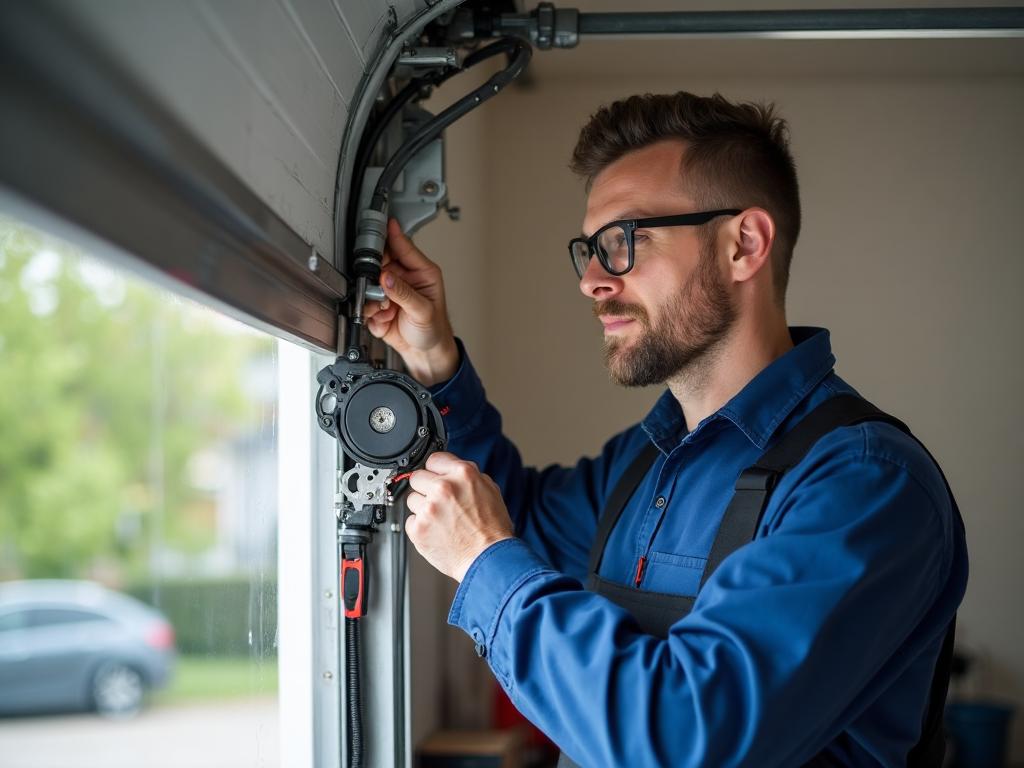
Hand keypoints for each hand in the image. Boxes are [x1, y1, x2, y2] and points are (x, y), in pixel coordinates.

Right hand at [362, 219, 458, 385]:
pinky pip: (366, 305)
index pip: (403, 247)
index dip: (392, 234)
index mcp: (421, 272)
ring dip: (374, 300)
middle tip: (379, 289)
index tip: (383, 222)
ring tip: (386, 311)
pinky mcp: (378, 306)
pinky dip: (372, 314)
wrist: (425, 352)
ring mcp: (389, 291)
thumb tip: (385, 277)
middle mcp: (403, 278)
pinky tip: (384, 320)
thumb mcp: (423, 310)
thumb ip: (404, 293)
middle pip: (379, 263)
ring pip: (369, 285)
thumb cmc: (433, 328)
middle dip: (375, 277)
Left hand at [405, 452, 513, 581]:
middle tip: (439, 502)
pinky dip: (420, 527)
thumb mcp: (490, 491)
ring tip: (441, 520)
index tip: (435, 477)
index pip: (434, 459)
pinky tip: (436, 532)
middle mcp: (443, 488)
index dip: (436, 470)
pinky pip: (410, 521)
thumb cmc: (492, 530)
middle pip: (417, 477)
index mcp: (463, 474)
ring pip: (412, 499)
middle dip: (426, 488)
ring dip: (423, 508)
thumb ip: (468, 476)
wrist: (488, 559)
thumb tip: (451, 471)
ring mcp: (429, 508)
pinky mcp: (418, 528)